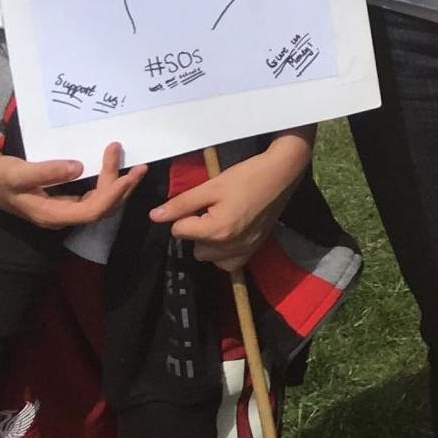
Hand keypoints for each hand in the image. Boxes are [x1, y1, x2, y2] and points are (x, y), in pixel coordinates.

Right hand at [0, 138, 145, 229]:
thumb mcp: (17, 173)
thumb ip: (46, 171)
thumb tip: (78, 167)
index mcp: (52, 214)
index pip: (92, 210)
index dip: (113, 194)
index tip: (128, 173)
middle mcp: (62, 216)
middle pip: (102, 208)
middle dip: (122, 188)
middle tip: (137, 164)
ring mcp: (65, 209)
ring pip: (101, 204)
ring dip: (119, 186)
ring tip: (135, 166)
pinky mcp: (66, 201)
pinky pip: (94, 197)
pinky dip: (108, 184)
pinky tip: (115, 169)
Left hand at [150, 137, 308, 270]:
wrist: (282, 174)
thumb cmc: (246, 176)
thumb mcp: (211, 186)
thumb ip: (181, 204)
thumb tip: (154, 216)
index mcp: (217, 230)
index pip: (179, 231)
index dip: (184, 214)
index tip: (200, 201)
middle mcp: (230, 247)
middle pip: (194, 247)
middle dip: (197, 230)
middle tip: (212, 209)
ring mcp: (244, 251)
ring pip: (209, 257)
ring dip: (209, 242)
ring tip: (221, 220)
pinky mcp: (254, 250)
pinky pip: (228, 262)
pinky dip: (224, 252)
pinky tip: (230, 233)